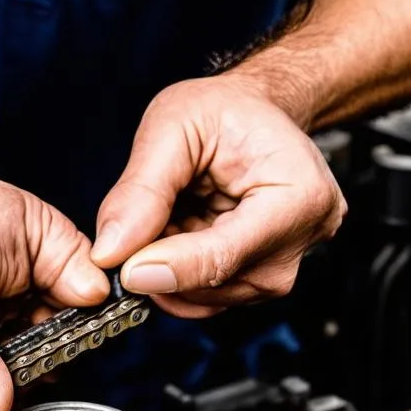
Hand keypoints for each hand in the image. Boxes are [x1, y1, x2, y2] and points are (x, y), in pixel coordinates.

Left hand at [91, 74, 345, 317]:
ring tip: (168, 213)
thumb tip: (110, 252)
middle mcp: (299, 245)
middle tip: (138, 216)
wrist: (253, 117)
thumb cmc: (224, 112)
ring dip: (163, 266)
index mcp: (300, 196)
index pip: (226, 254)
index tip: (123, 270)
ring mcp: (278, 272)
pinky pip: (199, 298)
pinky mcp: (255, 285)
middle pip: (209, 283)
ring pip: (198, 298)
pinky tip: (176, 234)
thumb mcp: (172, 125)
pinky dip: (173, 274)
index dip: (169, 266)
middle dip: (158, 259)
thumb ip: (140, 190)